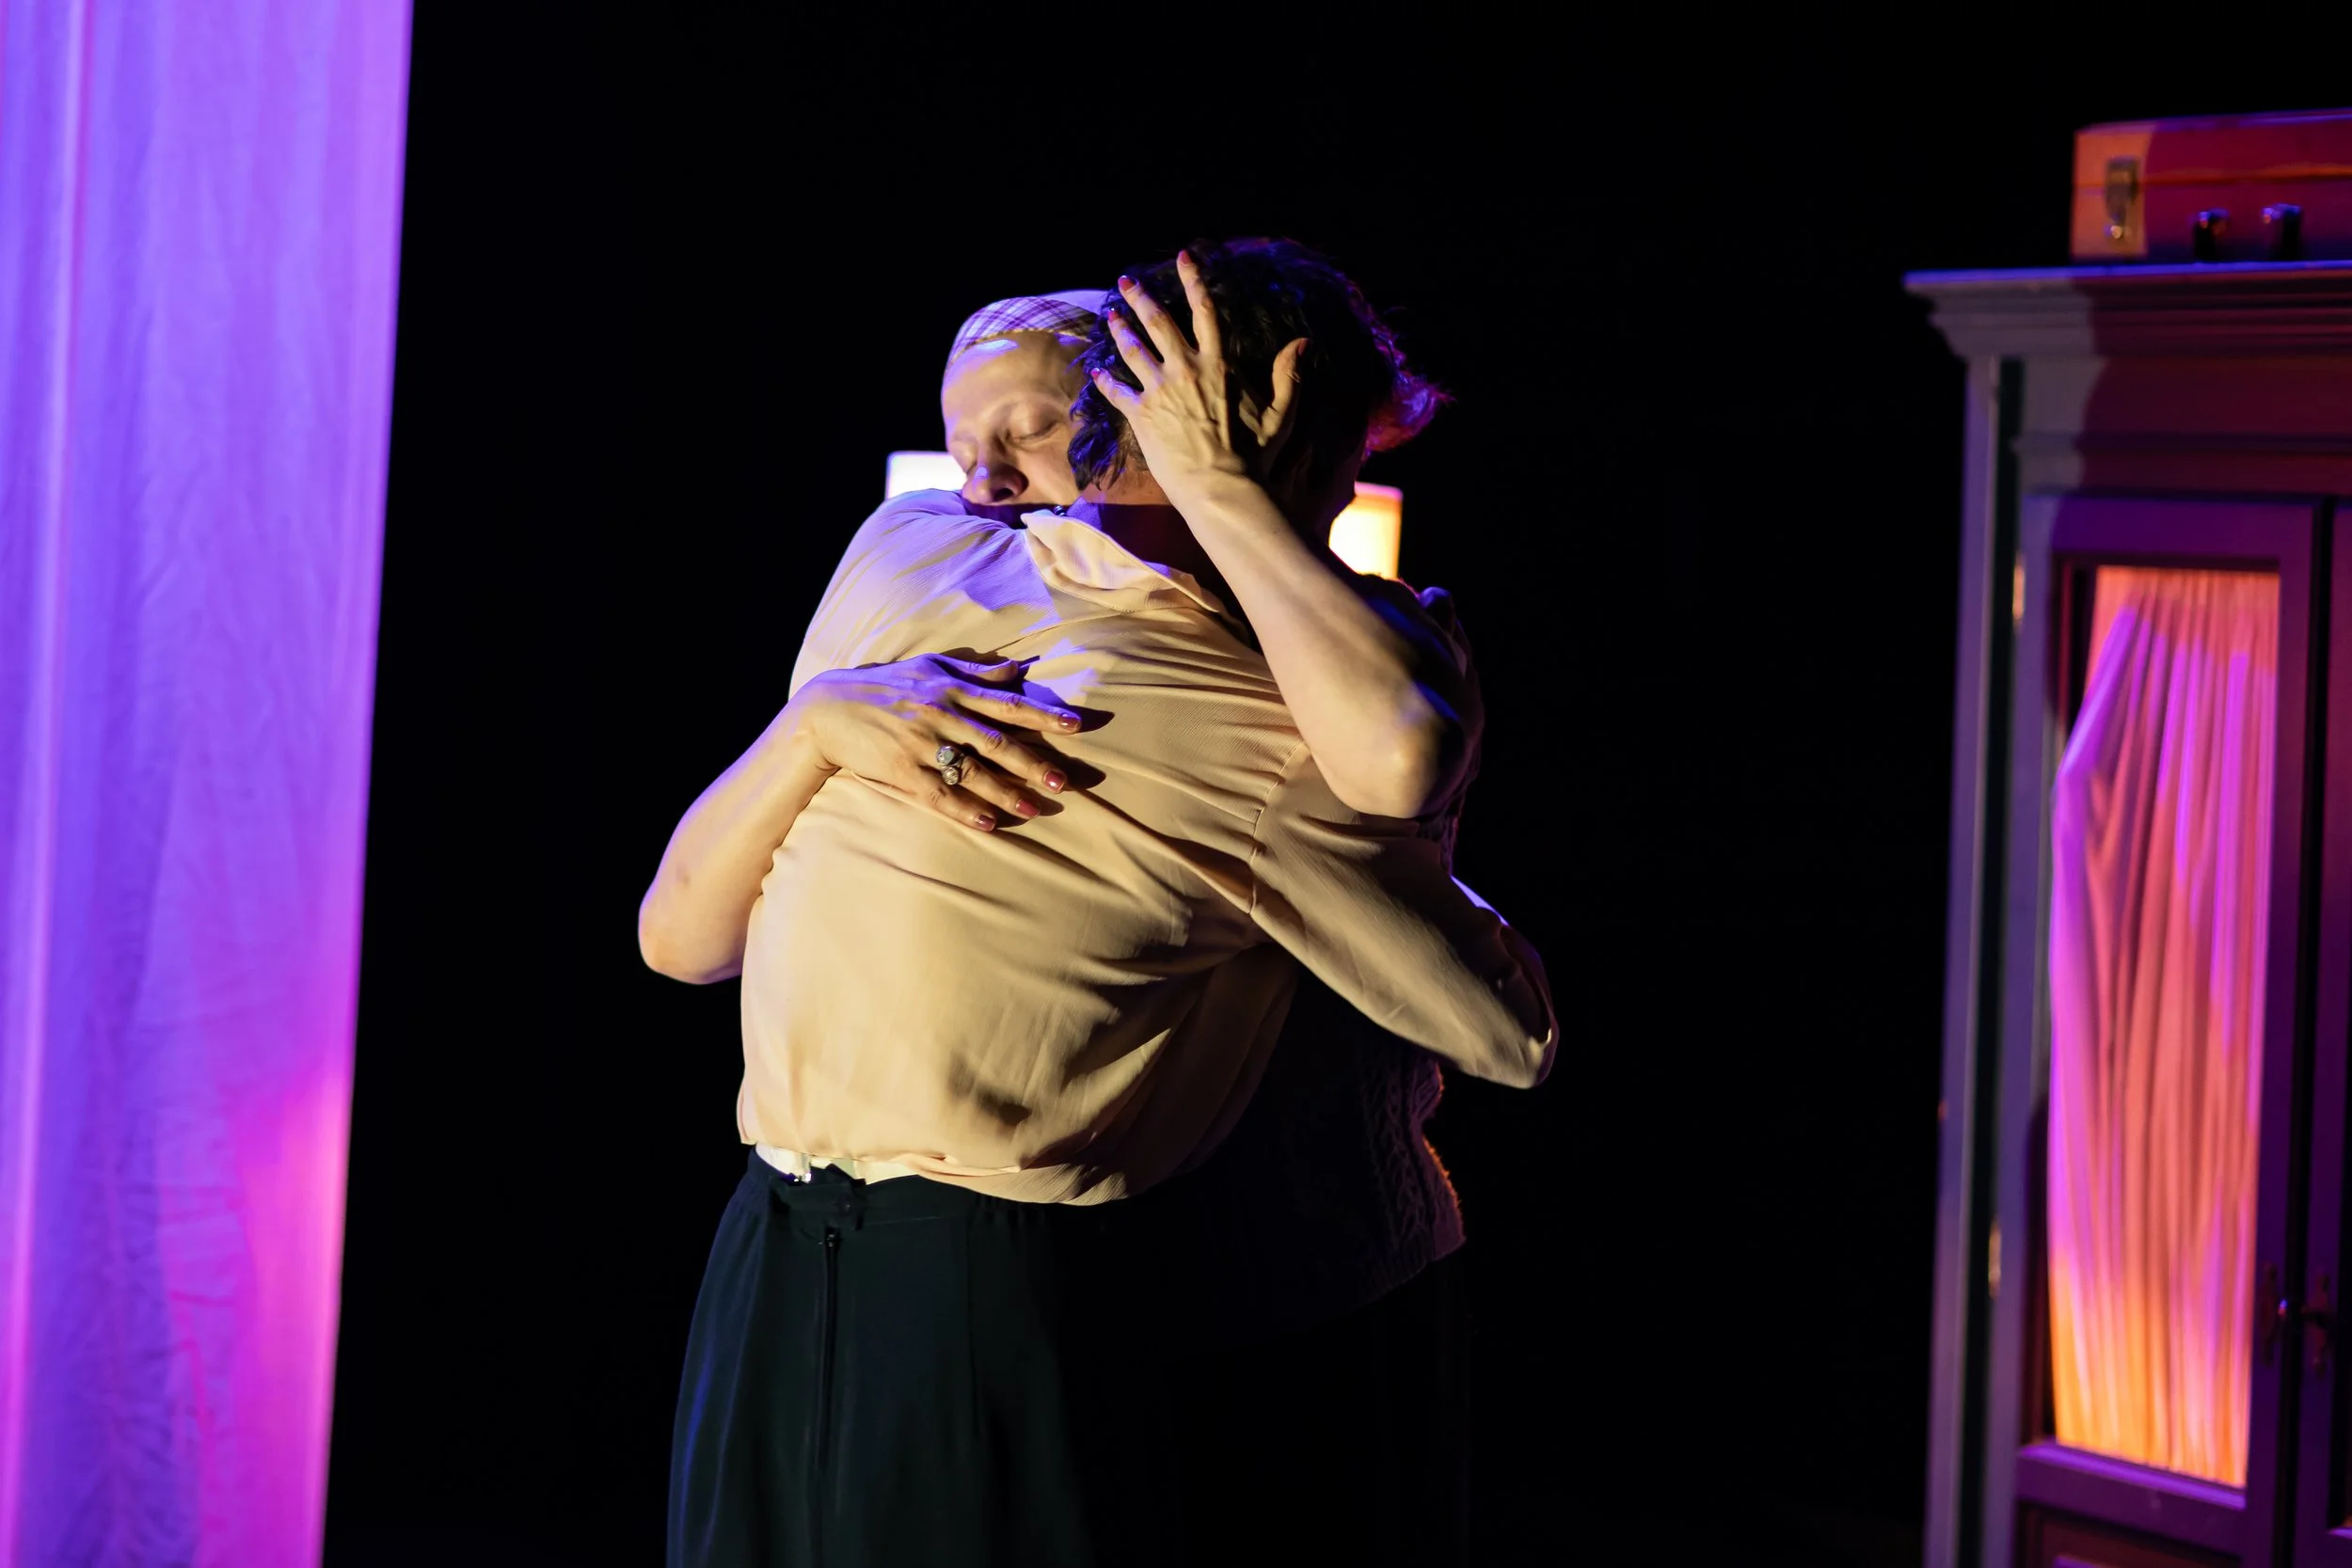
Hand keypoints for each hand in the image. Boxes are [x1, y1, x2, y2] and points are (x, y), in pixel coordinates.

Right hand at [788, 654, 1080, 830]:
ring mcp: (920, 745)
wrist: (826, 710)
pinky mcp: (901, 771)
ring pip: (972, 772)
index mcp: (951, 689)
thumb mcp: (928, 666)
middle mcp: (941, 715)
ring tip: (1035, 809)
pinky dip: (966, 810)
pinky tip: (990, 824)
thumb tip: (1017, 670)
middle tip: (1063, 781)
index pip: (1007, 704)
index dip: (1043, 714)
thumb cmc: (883, 685)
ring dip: (1006, 792)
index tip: (1075, 725)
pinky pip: (939, 795)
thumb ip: (975, 670)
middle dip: (1032, 763)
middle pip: (996, 742)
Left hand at [1092, 252, 1307, 497]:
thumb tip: (1303, 343)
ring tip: (1109, 316)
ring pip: (1133, 350)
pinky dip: (1106, 381)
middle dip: (1139, 297)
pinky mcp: (1141, 415)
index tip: (1183, 257)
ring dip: (1119, 330)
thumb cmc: (1254, 456)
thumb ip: (1288, 376)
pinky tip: (1097, 372)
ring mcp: (1160, 390)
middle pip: (1157, 322)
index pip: (1205, 310)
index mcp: (1218, 364)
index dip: (1193, 280)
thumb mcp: (1280, 413)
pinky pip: (1117, 392)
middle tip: (1124, 281)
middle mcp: (1185, 369)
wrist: (1220, 487)